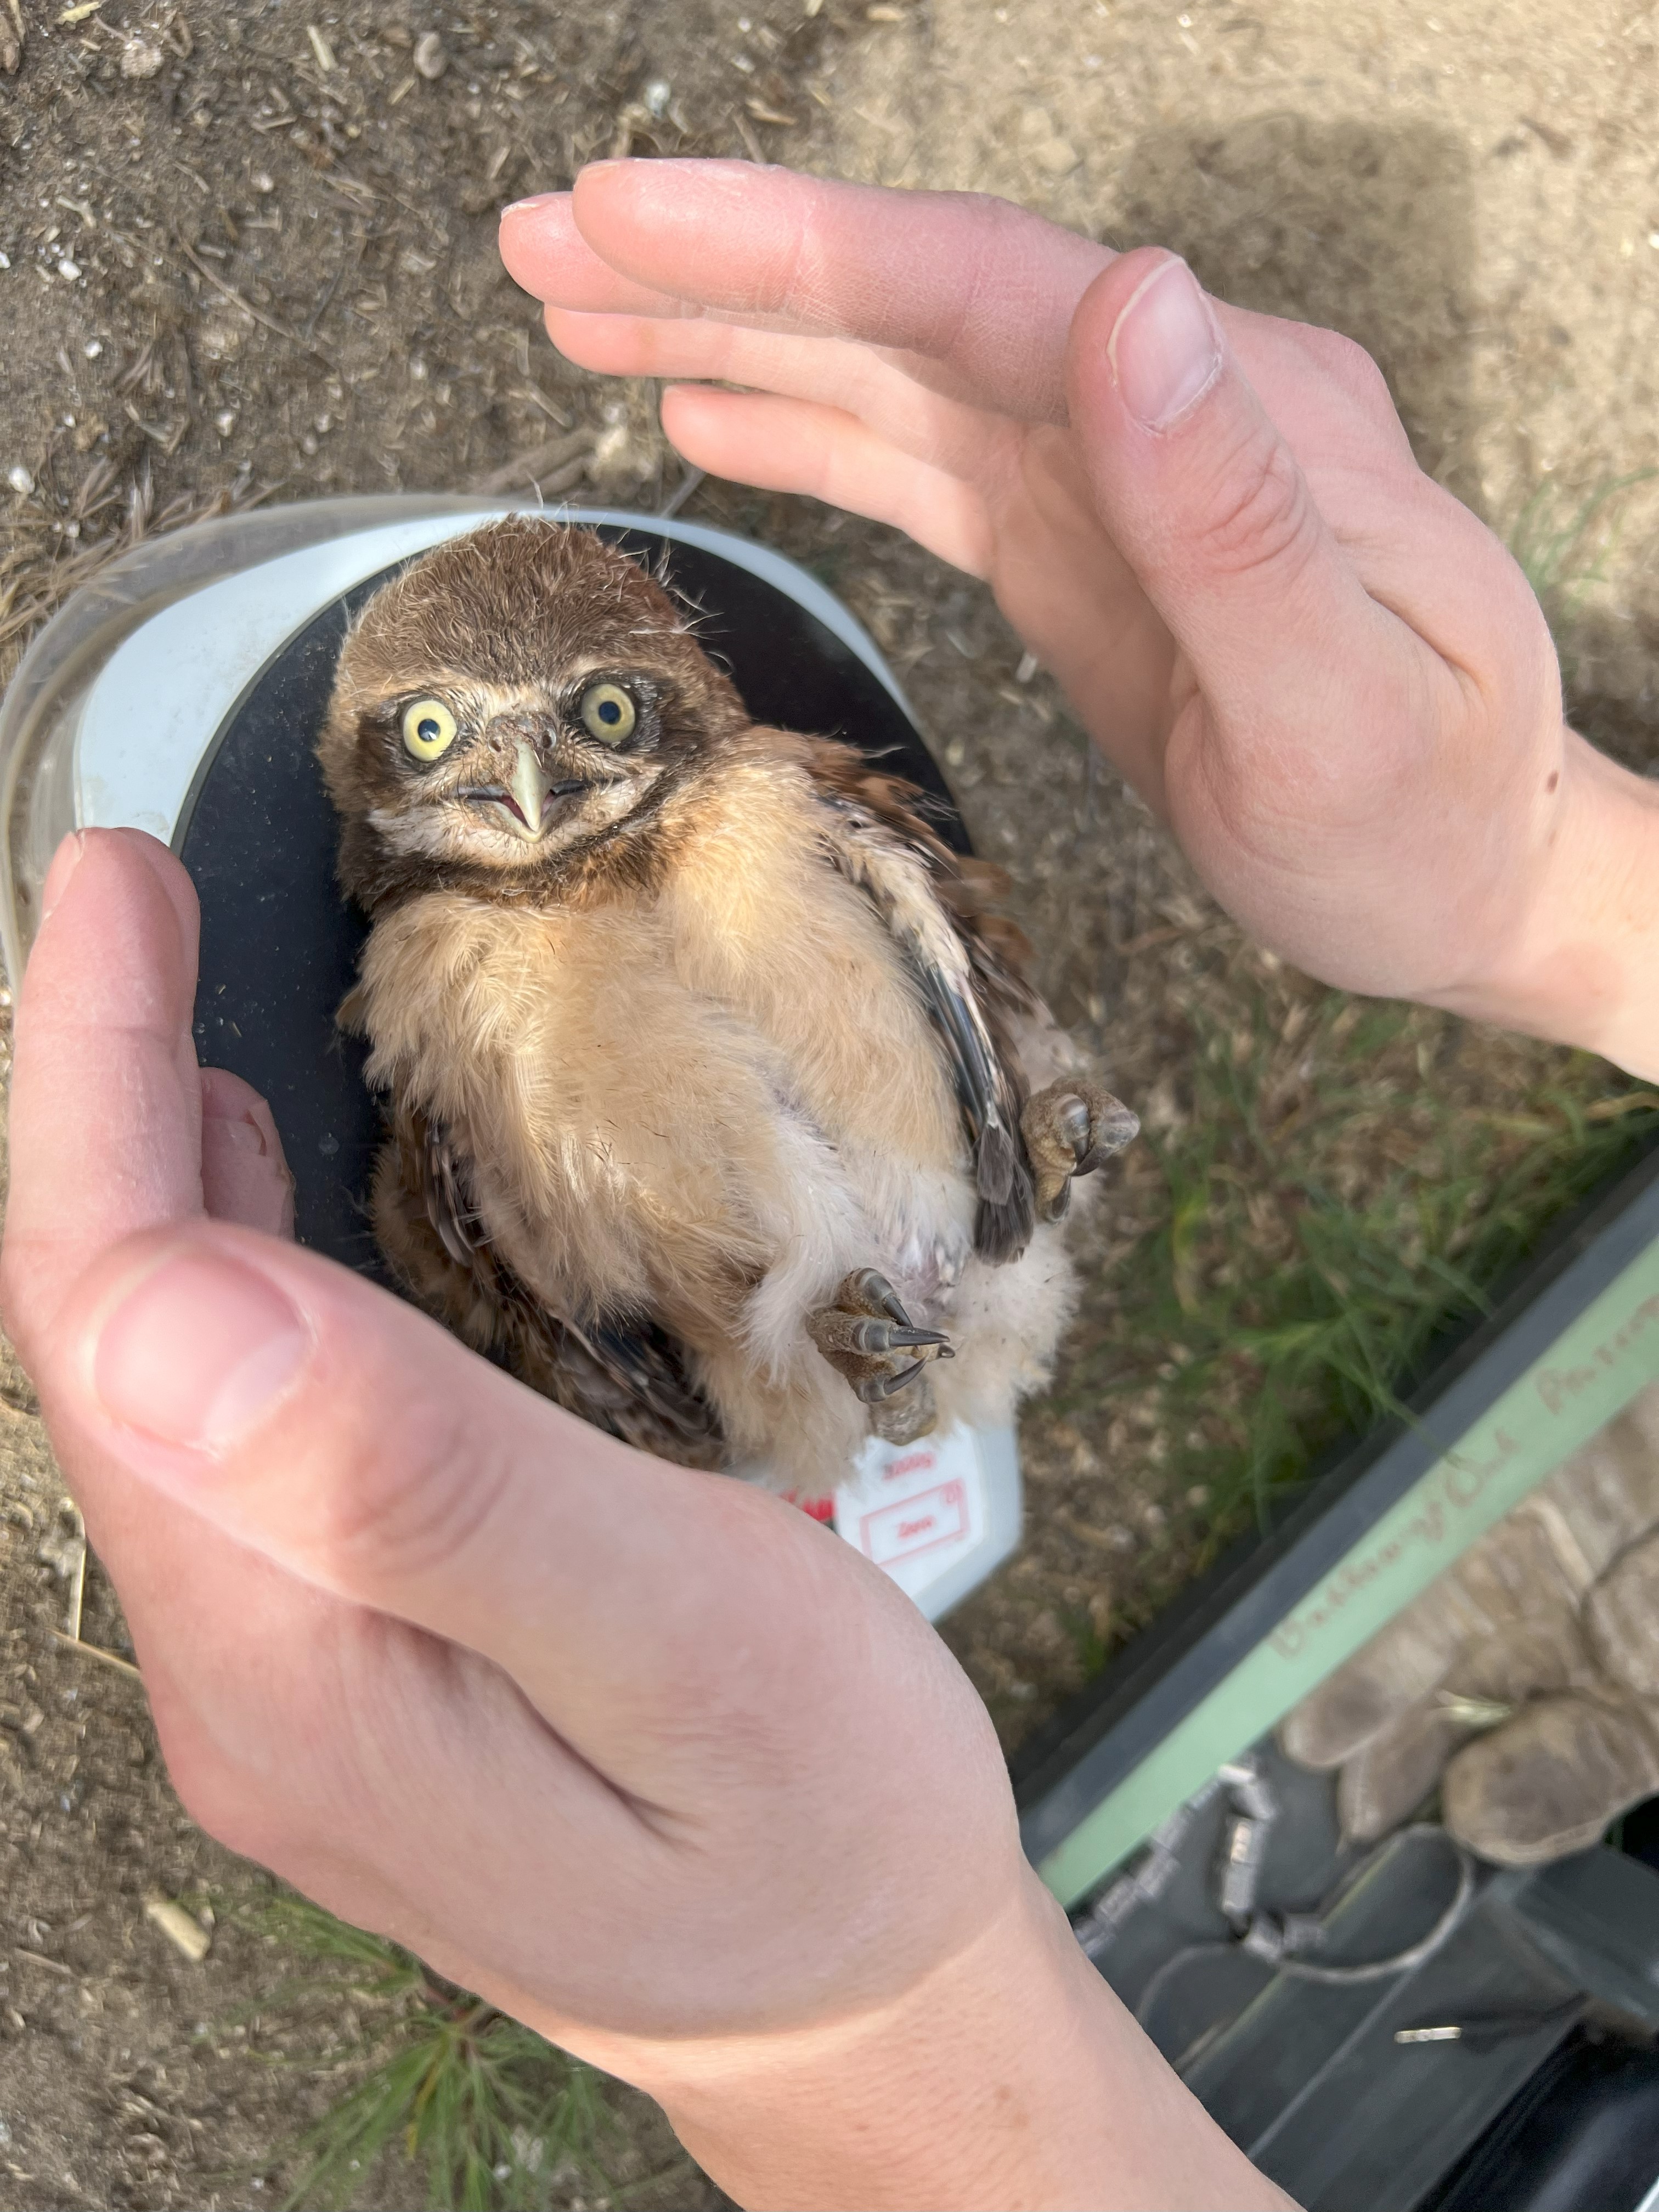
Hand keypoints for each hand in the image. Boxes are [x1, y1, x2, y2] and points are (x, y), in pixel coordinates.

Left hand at [0, 826, 1287, 2209]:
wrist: (849, 1997)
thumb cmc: (819, 1821)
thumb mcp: (677, 1645)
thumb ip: (430, 1491)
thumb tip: (163, 1304)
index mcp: (290, 1660)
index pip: (109, 1327)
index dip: (86, 1092)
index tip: (122, 891)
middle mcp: (240, 1667)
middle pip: (99, 1344)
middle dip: (86, 1099)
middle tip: (130, 893)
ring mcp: (282, 1664)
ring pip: (153, 1376)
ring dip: (137, 1173)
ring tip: (158, 995)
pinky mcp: (345, 1645)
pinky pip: (233, 1423)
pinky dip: (223, 1265)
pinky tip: (252, 1192)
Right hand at [500, 163, 1658, 1077]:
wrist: (1470, 877)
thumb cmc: (1424, 821)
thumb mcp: (1348, 703)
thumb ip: (1234, 514)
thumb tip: (1131, 298)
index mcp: (1235, 408)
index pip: (990, 285)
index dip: (804, 244)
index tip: (635, 210)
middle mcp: (1168, 401)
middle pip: (920, 299)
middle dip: (728, 263)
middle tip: (546, 238)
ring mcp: (1116, 464)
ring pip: (901, 368)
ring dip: (739, 331)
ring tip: (574, 307)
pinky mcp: (1080, 535)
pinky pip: (924, 461)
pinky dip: (811, 429)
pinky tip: (706, 412)